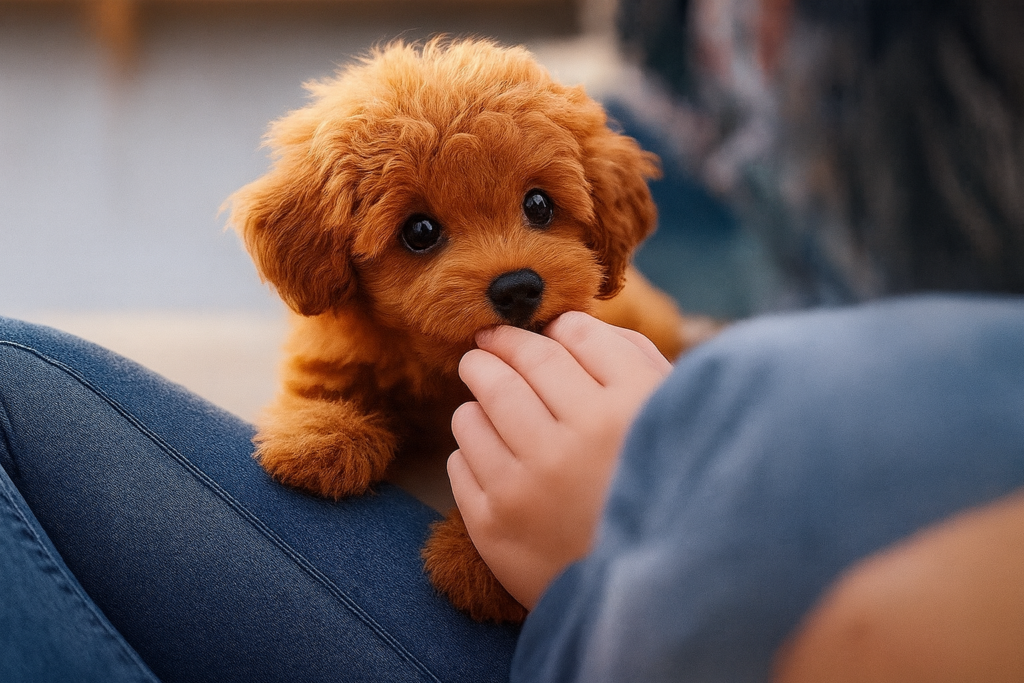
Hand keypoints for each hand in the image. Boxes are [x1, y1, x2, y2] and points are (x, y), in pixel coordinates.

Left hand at [448, 311, 671, 608]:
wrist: (649, 600)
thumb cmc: (660, 494)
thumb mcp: (670, 421)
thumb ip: (632, 362)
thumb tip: (570, 325)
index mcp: (632, 408)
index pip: (575, 337)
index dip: (557, 328)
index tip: (548, 331)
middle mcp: (576, 440)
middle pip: (517, 363)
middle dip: (498, 346)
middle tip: (488, 344)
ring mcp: (529, 483)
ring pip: (476, 408)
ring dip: (479, 394)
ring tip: (486, 394)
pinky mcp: (493, 523)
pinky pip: (459, 459)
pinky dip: (471, 447)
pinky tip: (494, 452)